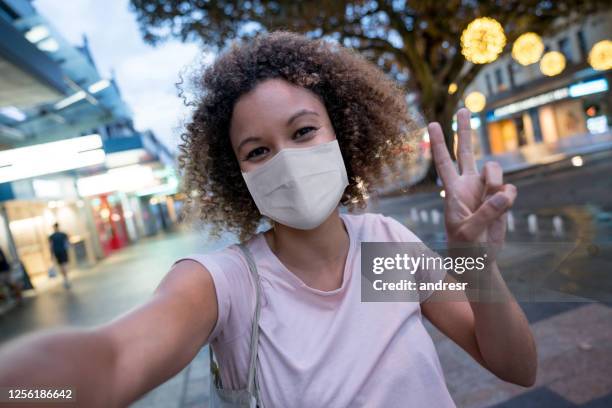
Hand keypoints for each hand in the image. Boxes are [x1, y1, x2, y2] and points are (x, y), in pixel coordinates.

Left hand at [427, 108, 516, 245]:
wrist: (479, 259)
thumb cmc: (465, 248)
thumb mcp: (469, 233)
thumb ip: (486, 213)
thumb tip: (505, 193)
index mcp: (452, 190)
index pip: (443, 162)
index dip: (438, 144)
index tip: (432, 124)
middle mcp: (468, 184)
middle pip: (465, 151)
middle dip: (464, 130)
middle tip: (462, 109)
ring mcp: (485, 189)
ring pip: (495, 170)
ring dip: (496, 184)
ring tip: (491, 204)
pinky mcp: (502, 198)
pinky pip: (510, 190)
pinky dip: (508, 201)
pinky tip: (501, 212)